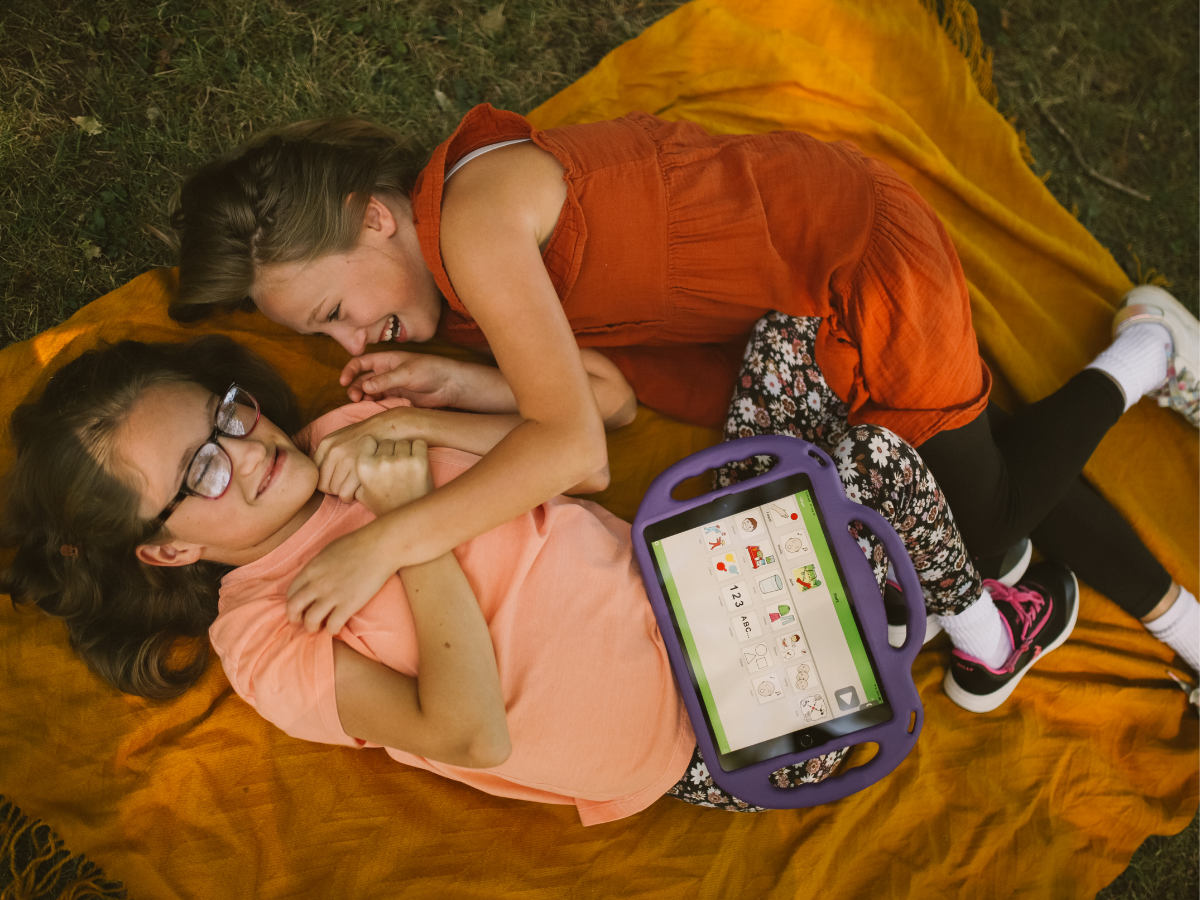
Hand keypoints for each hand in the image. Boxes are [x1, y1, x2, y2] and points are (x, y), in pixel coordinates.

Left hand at [286, 523, 399, 634]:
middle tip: (301, 622)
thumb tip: (313, 578)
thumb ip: (317, 567)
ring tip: (320, 626)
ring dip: (312, 627)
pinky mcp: (349, 605)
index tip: (299, 607)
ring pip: (310, 621)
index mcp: (311, 569)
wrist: (381, 547)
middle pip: (293, 608)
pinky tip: (337, 626)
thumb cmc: (359, 544)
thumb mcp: (329, 551)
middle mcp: (317, 584)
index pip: (291, 592)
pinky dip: (332, 630)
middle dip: (294, 618)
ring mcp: (332, 595)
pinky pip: (332, 626)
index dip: (292, 603)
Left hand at [314, 408, 426, 502]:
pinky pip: (345, 493)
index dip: (326, 480)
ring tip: (355, 487)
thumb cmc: (369, 437)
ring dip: (344, 493)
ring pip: (334, 490)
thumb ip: (329, 452)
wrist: (390, 429)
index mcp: (327, 443)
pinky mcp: (358, 469)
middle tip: (348, 485)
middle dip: (335, 488)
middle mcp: (333, 450)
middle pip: (324, 484)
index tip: (338, 480)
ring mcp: (346, 459)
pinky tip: (359, 490)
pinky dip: (351, 496)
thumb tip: (319, 473)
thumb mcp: (343, 437)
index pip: (316, 473)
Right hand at [341, 351, 466, 405]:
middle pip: (361, 380)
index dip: (349, 371)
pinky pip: (381, 403)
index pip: (360, 363)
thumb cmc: (430, 370)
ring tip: (364, 405)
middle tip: (355, 399)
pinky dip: (375, 406)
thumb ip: (385, 380)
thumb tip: (364, 388)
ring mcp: (390, 387)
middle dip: (354, 389)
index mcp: (385, 360)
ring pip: (369, 394)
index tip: (343, 382)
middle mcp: (384, 373)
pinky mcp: (397, 399)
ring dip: (363, 399)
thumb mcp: (406, 373)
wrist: (449, 385)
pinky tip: (375, 410)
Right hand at [353, 437, 432, 515]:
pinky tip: (417, 464)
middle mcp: (380, 462)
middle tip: (394, 468)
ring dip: (406, 452)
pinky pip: (419, 444)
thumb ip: (353, 475)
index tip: (378, 455)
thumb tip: (346, 459)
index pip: (367, 440)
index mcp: (364, 467)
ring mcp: (400, 461)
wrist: (410, 517)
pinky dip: (419, 451)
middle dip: (390, 452)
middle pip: (386, 442)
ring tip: (405, 469)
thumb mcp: (362, 492)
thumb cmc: (385, 504)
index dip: (373, 447)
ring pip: (403, 442)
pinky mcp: (419, 461)